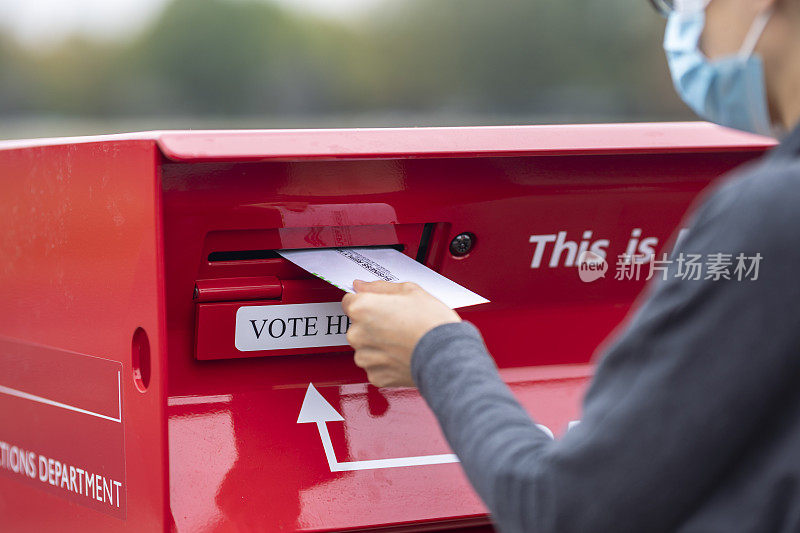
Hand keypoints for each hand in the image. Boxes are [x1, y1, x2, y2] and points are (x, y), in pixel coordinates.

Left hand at [341, 279, 461, 386]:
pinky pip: (375, 365)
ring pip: (365, 346)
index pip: (350, 300)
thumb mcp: (410, 291)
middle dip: (373, 324)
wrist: (446, 356)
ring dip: (378, 344)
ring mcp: (364, 357)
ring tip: (402, 340)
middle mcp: (357, 333)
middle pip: (357, 325)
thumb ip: (379, 287)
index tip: (380, 306)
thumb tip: (361, 285)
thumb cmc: (432, 323)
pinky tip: (402, 354)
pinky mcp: (374, 376)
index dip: (367, 302)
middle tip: (398, 322)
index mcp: (362, 308)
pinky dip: (385, 362)